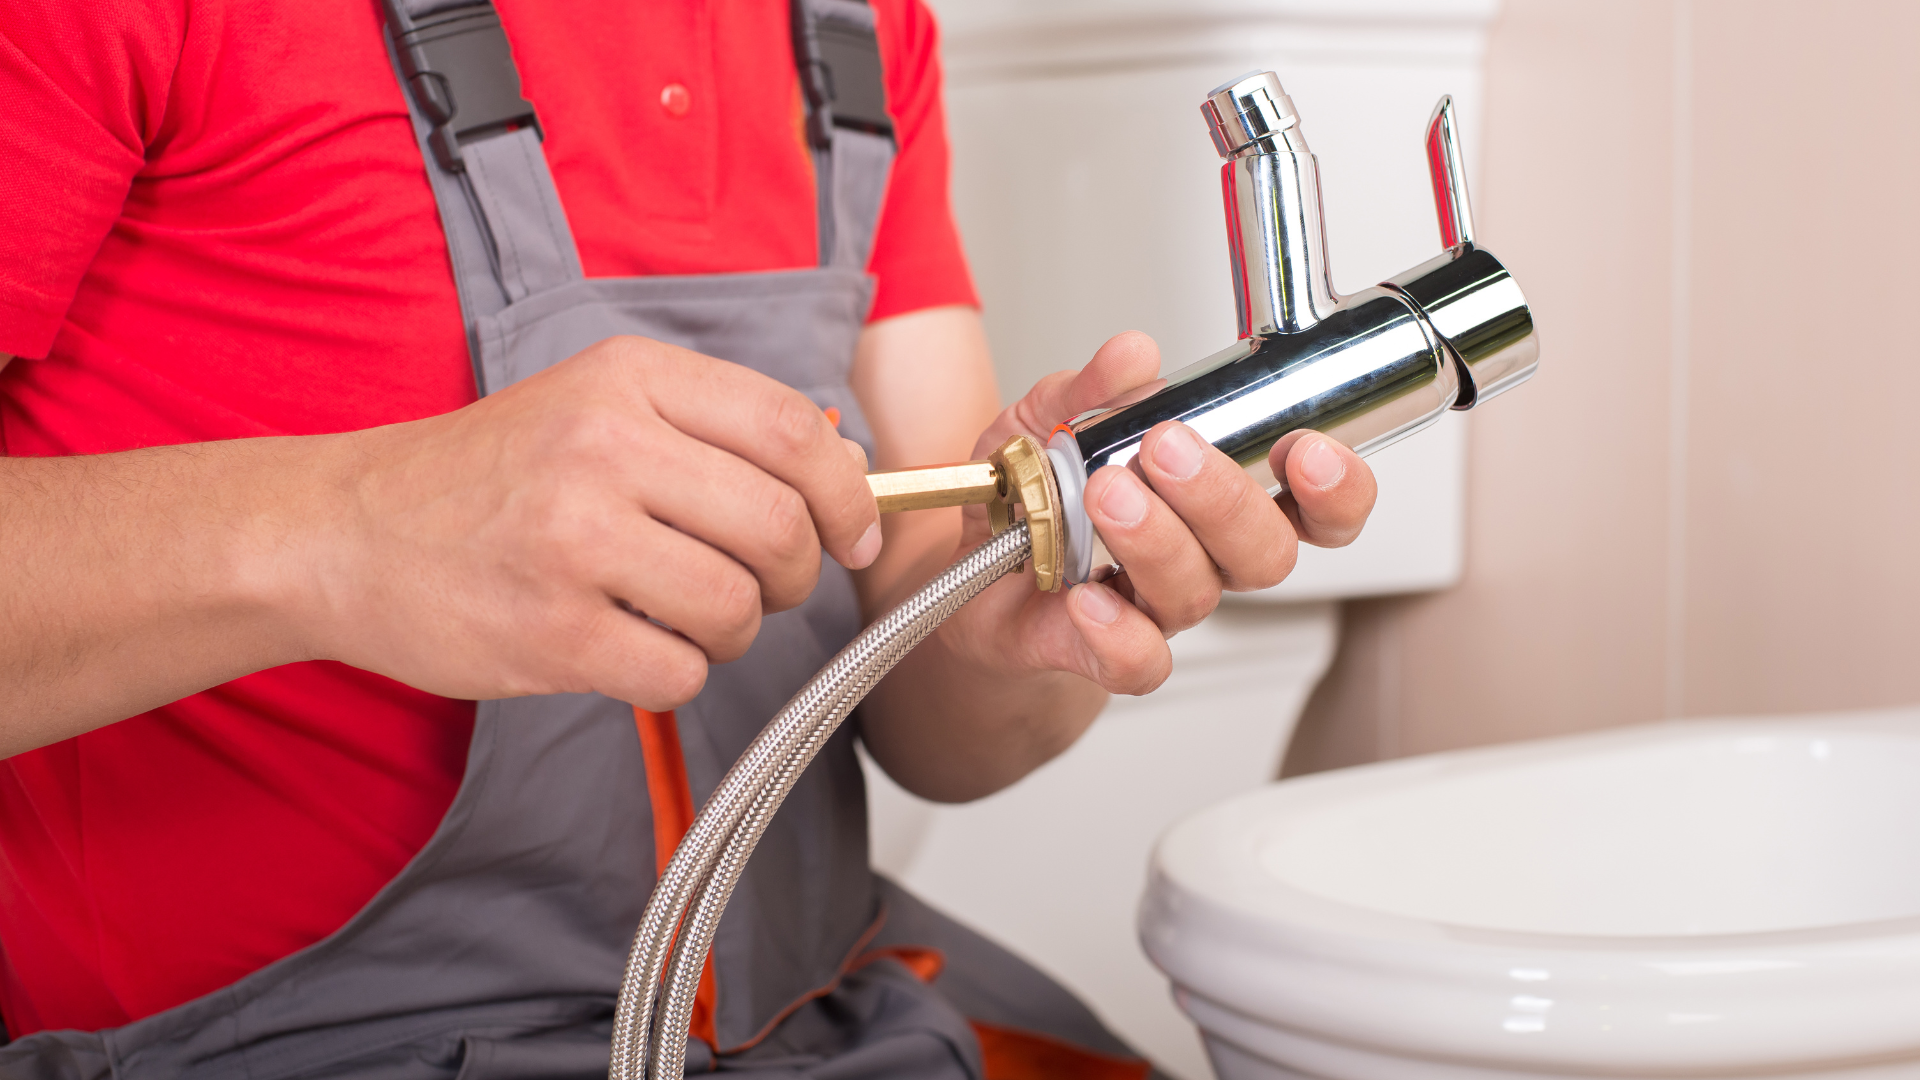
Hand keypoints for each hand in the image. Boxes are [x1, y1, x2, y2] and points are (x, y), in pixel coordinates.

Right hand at [308, 335, 880, 708]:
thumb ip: (716, 427)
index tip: (856, 534)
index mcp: (629, 378)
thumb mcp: (596, 404)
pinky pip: (679, 671)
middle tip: (763, 585)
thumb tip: (849, 468)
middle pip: (780, 527)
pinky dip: (675, 672)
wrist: (343, 532)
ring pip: (737, 608)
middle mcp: (604, 447)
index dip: (849, 494)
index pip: (794, 430)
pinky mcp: (551, 631)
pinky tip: (629, 646)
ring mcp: (574, 541)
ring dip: (733, 631)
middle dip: (796, 574)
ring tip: (683, 615)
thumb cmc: (489, 475)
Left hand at [940, 330, 1376, 696]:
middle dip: (1225, 497)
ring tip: (1105, 491)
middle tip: (1167, 448)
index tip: (1308, 450)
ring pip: (1196, 593)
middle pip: (1266, 551)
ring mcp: (1156, 607)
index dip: (1336, 489)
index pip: (1316, 508)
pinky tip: (1085, 595)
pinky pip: (1138, 662)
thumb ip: (1093, 389)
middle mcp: (1205, 557)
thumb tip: (1133, 356)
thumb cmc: (1035, 492)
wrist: (970, 570)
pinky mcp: (1101, 652)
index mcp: (1219, 497)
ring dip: (1157, 538)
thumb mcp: (1050, 417)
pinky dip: (1116, 631)